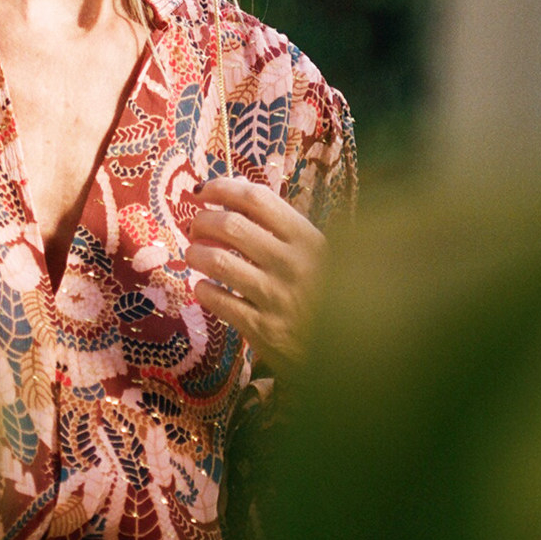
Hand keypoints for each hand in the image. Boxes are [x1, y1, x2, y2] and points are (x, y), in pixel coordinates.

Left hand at [185, 176, 323, 365]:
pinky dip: (203, 288)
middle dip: (202, 221)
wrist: (346, 351)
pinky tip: (205, 287)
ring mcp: (277, 297)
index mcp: (308, 238)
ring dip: (196, 253)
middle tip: (195, 227)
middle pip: (231, 225)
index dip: (223, 188)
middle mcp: (293, 263)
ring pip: (217, 261)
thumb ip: (280, 225)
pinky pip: (217, 300)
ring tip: (195, 255)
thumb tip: (232, 190)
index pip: (257, 199)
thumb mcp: (316, 253)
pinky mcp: (263, 329)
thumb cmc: (323, 292)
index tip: (203, 191)